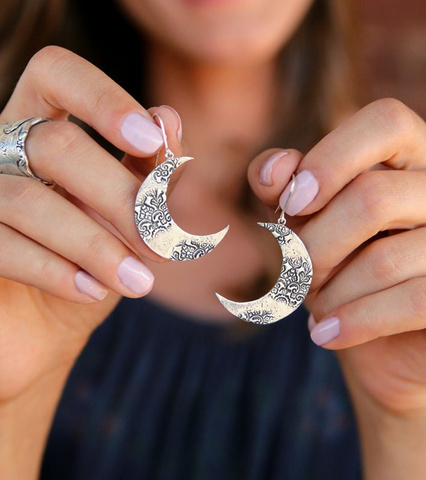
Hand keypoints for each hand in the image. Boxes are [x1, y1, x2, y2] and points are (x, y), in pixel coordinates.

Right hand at [0, 46, 182, 402]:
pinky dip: (57, 271)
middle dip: (120, 199)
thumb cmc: (95, 259)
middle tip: (162, 243)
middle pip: (56, 148)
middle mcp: (3, 151)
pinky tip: (95, 290)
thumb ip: (149, 169)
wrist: (47, 325)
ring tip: (140, 281)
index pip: (57, 75)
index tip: (150, 141)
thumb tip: (166, 117)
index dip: (102, 99)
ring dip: (96, 245)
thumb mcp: (132, 214)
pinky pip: (2, 245)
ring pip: (28, 201)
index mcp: (44, 129)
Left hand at [249, 97, 425, 411]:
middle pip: (375, 197)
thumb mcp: (306, 226)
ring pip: (389, 258)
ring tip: (316, 310)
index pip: (387, 122)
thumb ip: (285, 190)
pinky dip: (358, 322)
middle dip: (317, 245)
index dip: (333, 157)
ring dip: (333, 293)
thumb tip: (275, 168)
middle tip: (296, 274)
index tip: (294, 201)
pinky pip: (418, 302)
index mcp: (419, 159)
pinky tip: (325, 334)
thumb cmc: (343, 274)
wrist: (383, 345)